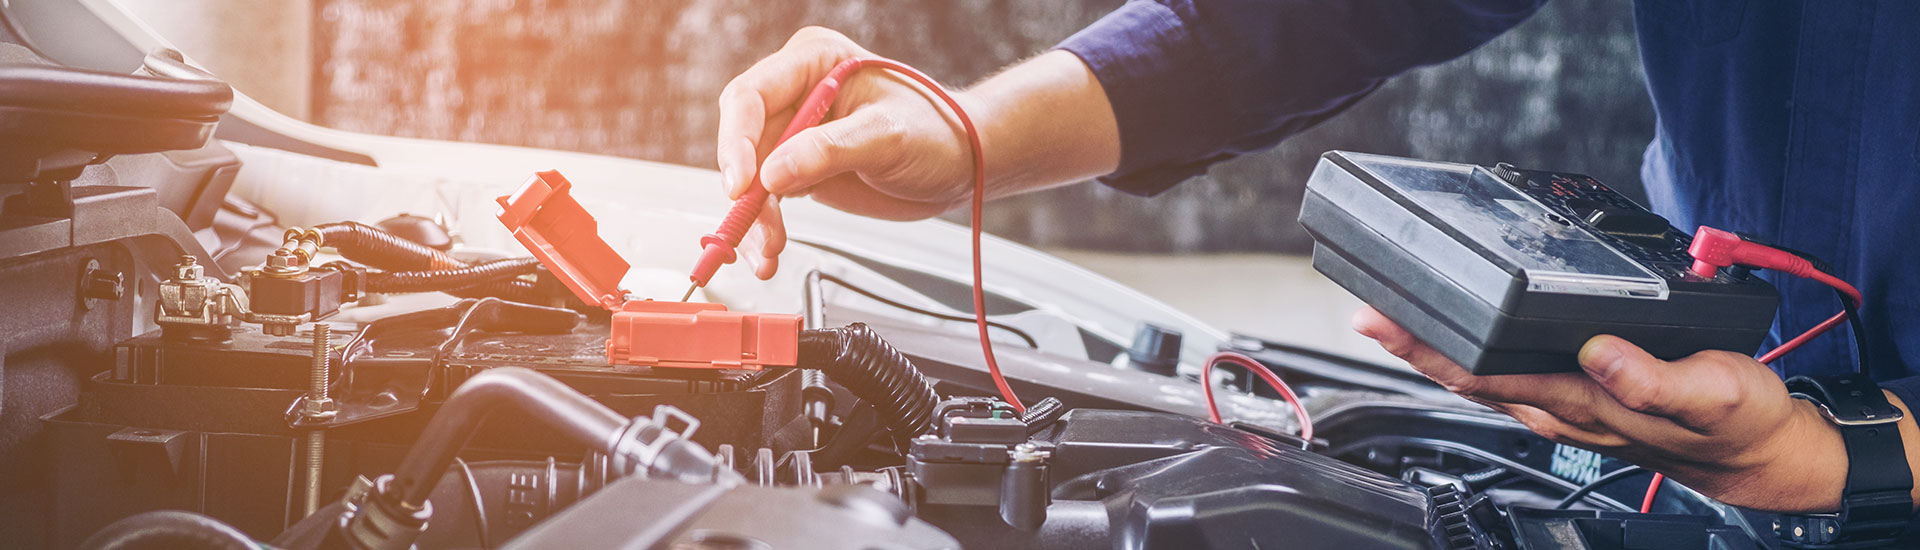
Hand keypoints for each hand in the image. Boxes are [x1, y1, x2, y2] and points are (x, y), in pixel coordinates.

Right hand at [716, 27, 977, 278]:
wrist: (961, 163)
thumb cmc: (938, 132)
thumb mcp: (888, 136)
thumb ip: (830, 151)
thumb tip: (773, 174)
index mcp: (813, 61)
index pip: (751, 96)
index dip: (738, 141)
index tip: (743, 184)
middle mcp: (796, 93)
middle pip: (744, 141)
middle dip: (746, 191)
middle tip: (758, 228)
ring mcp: (795, 132)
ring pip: (751, 177)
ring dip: (753, 218)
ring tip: (769, 252)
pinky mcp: (800, 168)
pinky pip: (767, 198)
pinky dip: (765, 227)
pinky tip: (769, 250)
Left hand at [1351, 307, 1851, 512]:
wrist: (1759, 450)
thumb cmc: (1738, 423)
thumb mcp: (1712, 394)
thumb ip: (1653, 378)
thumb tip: (1599, 350)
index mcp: (1585, 401)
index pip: (1487, 375)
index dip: (1432, 349)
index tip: (1388, 322)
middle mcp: (1563, 407)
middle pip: (1469, 376)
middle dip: (1414, 346)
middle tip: (1366, 312)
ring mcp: (1566, 405)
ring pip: (1484, 378)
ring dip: (1436, 351)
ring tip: (1394, 319)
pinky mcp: (1579, 396)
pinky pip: (1511, 376)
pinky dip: (1475, 355)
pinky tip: (1460, 338)